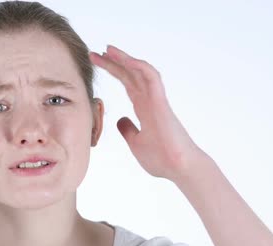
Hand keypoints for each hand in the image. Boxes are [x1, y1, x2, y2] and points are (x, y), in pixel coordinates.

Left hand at [89, 45, 206, 180]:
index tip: (97, 62)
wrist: (178, 169)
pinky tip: (127, 60)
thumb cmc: (162, 159)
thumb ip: (128, 130)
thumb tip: (120, 120)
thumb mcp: (136, 143)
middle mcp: (149, 100)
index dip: (113, 71)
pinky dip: (140, 67)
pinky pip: (152, 79)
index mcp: (143, 108)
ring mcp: (156, 100)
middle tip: (94, 53)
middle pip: (130, 74)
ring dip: (124, 59)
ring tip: (107, 50)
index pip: (127, 83)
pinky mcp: (161, 103)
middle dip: (113, 62)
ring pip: (140, 72)